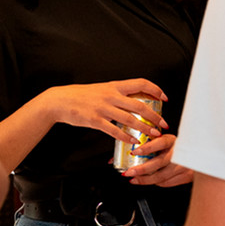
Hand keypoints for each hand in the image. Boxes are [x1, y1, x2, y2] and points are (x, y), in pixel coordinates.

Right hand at [42, 78, 167, 141]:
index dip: (156, 90)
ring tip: (154, 135)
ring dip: (145, 128)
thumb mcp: (102, 89)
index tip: (164, 98)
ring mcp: (103, 108)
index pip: (141, 83)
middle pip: (140, 105)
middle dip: (155, 116)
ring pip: (130, 119)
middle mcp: (111, 95)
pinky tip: (134, 142)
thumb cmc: (82, 95)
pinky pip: (114, 130)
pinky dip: (126, 137)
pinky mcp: (95, 120)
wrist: (60, 100)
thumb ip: (118, 94)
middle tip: (163, 124)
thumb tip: (136, 100)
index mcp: (115, 85)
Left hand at [123, 133, 193, 186]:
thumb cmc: (177, 147)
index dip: (147, 148)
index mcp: (173, 141)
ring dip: (145, 180)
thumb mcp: (166, 141)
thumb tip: (132, 148)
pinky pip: (166, 182)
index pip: (161, 143)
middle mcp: (179, 153)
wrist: (198, 155)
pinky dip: (155, 183)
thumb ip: (153, 143)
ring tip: (134, 179)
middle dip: (141, 169)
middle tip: (129, 172)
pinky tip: (146, 181)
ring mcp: (184, 166)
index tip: (134, 152)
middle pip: (159, 163)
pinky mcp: (186, 177)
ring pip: (161, 176)